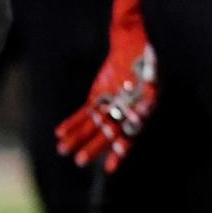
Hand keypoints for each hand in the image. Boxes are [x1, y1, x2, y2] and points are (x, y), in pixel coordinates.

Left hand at [56, 49, 157, 171]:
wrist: (132, 44)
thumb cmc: (146, 58)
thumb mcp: (152, 72)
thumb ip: (150, 89)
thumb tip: (146, 109)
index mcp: (140, 111)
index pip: (129, 136)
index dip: (119, 152)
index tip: (109, 167)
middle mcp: (124, 113)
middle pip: (107, 134)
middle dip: (92, 148)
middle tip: (80, 162)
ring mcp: (109, 106)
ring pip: (91, 127)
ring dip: (77, 138)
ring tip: (62, 150)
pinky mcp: (97, 99)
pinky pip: (83, 115)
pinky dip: (72, 124)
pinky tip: (60, 133)